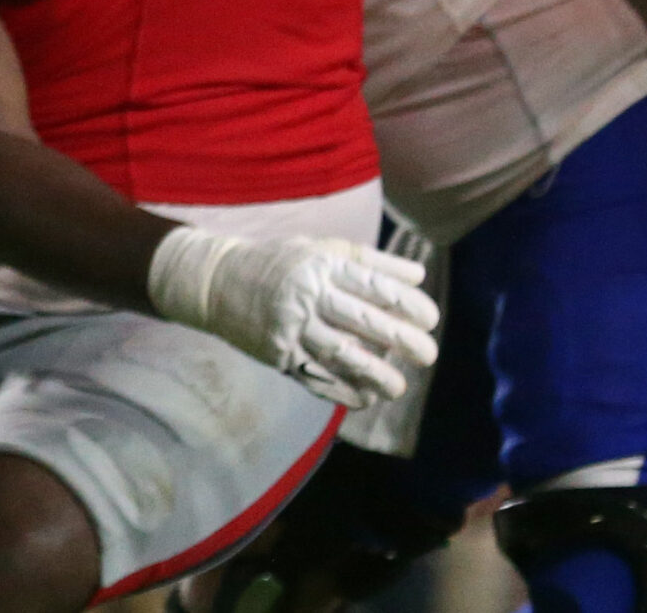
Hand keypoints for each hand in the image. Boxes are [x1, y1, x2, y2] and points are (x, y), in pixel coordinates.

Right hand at [148, 226, 440, 410]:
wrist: (215, 280)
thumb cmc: (277, 262)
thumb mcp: (318, 248)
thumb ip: (368, 260)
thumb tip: (418, 276)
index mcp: (320, 263)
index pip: (372, 285)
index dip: (406, 304)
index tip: (430, 318)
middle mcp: (306, 293)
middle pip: (362, 320)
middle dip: (401, 340)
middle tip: (428, 355)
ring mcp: (290, 326)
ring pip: (341, 353)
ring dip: (375, 373)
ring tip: (398, 388)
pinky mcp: (276, 352)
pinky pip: (314, 375)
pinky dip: (342, 391)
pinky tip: (365, 399)